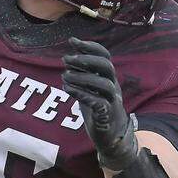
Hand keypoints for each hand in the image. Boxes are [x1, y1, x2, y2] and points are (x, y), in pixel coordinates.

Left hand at [61, 37, 137, 170]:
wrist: (111, 137)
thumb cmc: (99, 110)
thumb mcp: (90, 90)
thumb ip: (82, 75)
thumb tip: (69, 58)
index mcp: (109, 78)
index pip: (104, 56)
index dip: (90, 46)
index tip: (72, 41)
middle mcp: (113, 87)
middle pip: (107, 66)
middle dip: (86, 59)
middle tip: (66, 59)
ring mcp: (112, 101)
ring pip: (104, 84)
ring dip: (82, 78)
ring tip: (64, 76)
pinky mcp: (106, 115)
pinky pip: (98, 103)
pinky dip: (82, 94)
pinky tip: (68, 89)